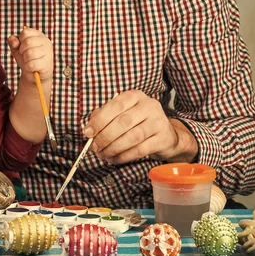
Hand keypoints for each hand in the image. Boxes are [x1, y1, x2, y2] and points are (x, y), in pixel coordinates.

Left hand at [7, 28, 52, 84]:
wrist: (34, 75)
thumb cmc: (26, 58)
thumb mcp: (17, 48)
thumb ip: (13, 41)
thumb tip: (15, 43)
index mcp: (39, 35)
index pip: (25, 32)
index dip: (20, 41)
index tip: (23, 47)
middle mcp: (45, 41)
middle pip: (27, 42)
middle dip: (22, 51)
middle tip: (25, 56)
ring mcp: (48, 53)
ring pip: (29, 54)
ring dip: (25, 60)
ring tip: (29, 62)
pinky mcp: (46, 64)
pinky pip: (31, 64)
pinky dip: (28, 67)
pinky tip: (32, 68)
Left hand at [83, 90, 197, 163]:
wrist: (166, 134)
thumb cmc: (139, 122)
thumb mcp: (123, 113)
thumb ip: (105, 116)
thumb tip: (89, 129)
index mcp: (135, 95)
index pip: (115, 105)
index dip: (99, 120)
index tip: (88, 133)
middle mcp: (148, 105)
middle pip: (123, 122)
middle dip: (105, 137)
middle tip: (94, 148)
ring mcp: (158, 121)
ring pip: (132, 137)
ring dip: (114, 148)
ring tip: (103, 155)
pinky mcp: (163, 139)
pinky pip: (140, 150)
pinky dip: (124, 156)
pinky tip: (115, 159)